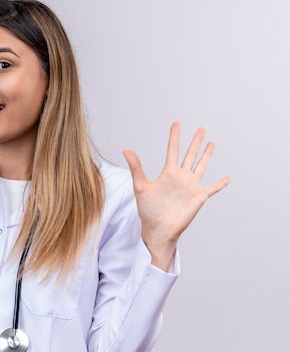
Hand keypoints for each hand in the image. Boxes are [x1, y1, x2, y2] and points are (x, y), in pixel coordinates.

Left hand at [122, 122, 230, 270]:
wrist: (158, 229)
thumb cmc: (147, 210)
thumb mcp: (140, 186)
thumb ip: (136, 167)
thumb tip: (125, 148)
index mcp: (168, 172)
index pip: (173, 150)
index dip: (175, 136)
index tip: (177, 123)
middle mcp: (180, 177)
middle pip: (190, 154)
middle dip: (195, 141)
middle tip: (201, 128)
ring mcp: (190, 186)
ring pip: (201, 166)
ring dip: (207, 155)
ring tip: (211, 143)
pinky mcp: (199, 197)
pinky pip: (212, 188)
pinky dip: (220, 184)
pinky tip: (227, 178)